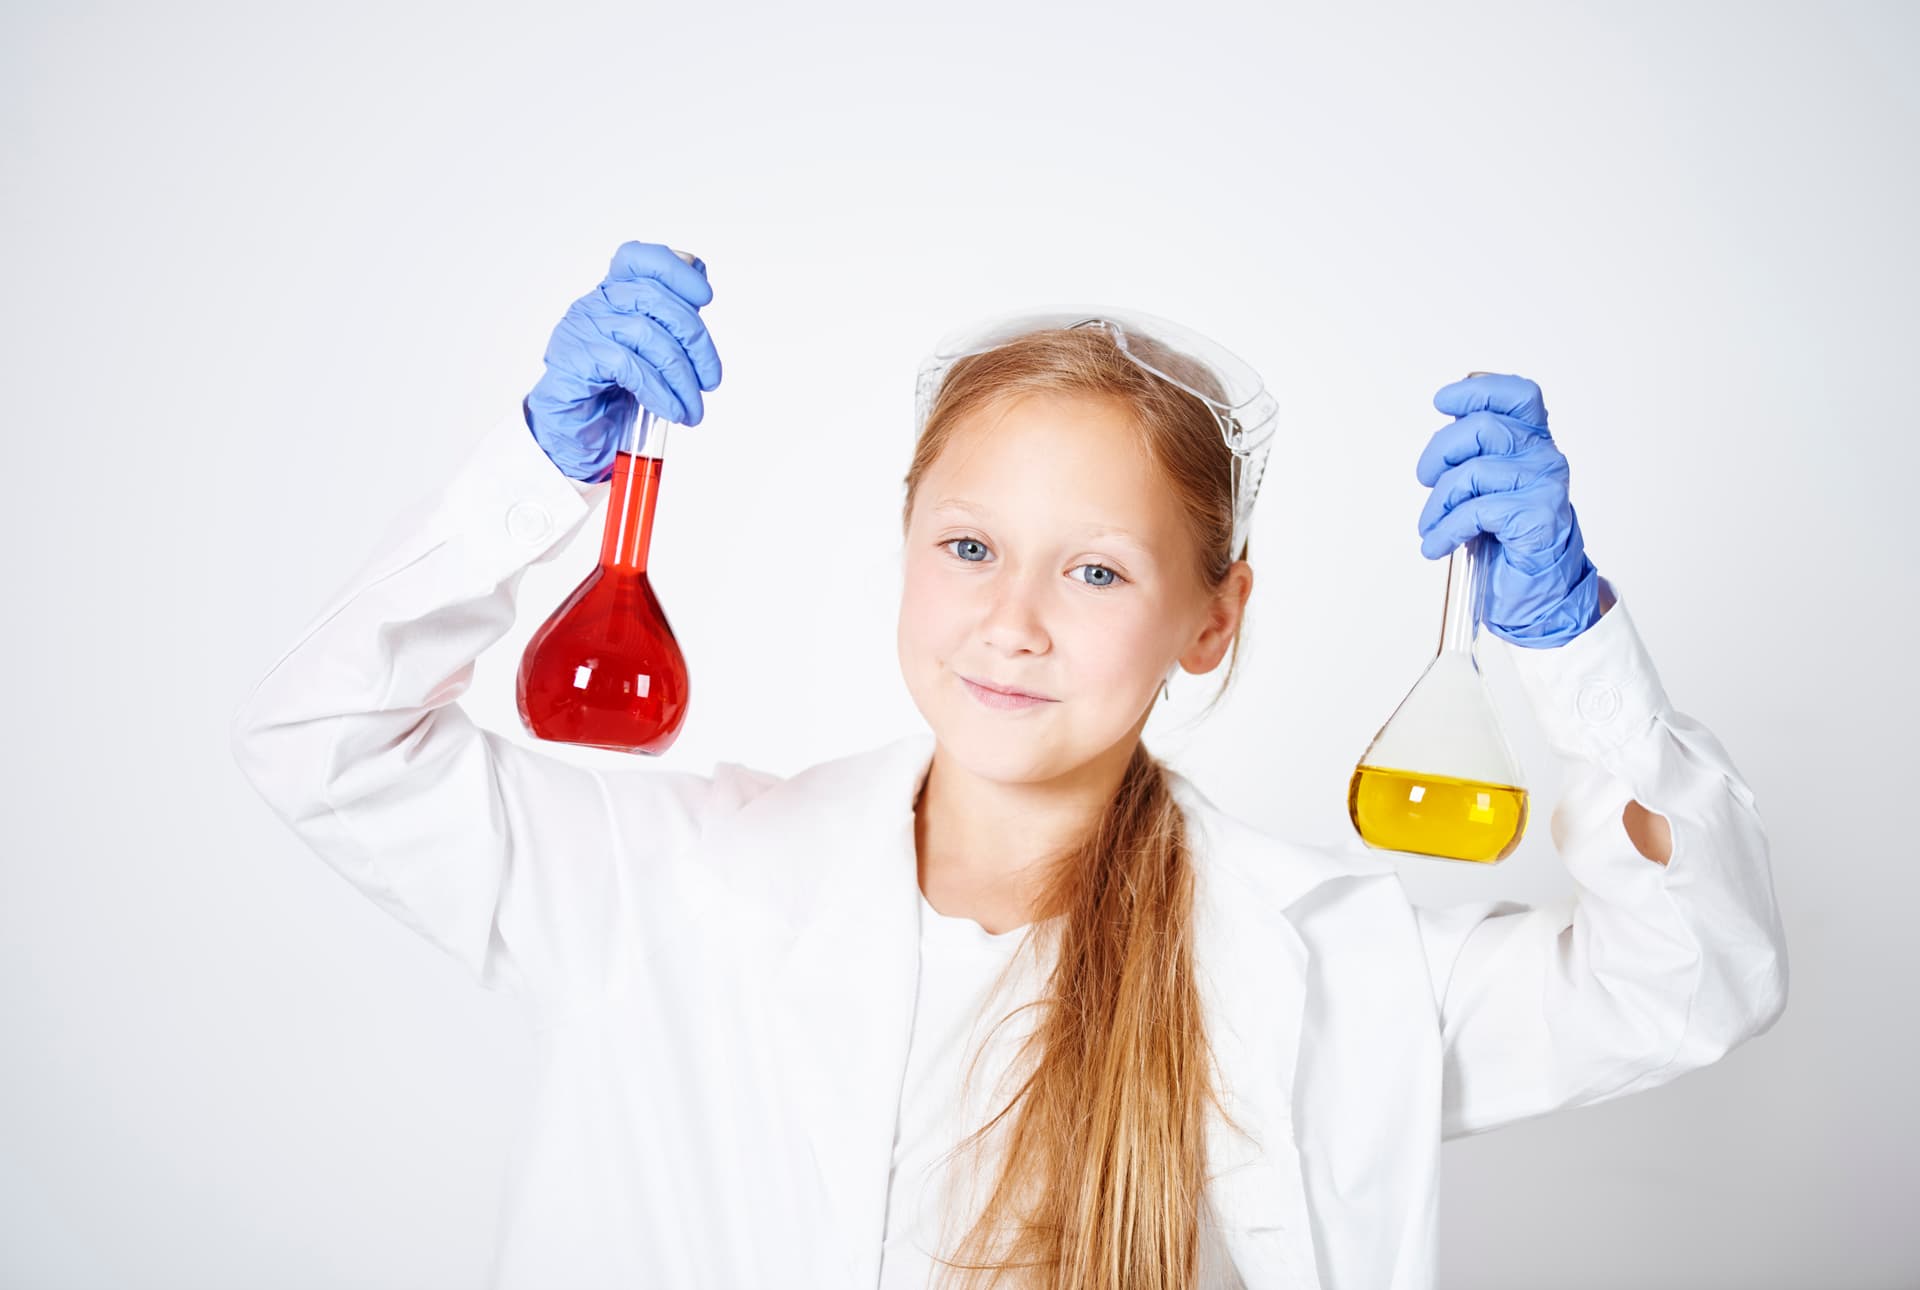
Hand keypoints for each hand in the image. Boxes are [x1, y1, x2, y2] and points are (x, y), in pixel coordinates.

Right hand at [524, 241, 722, 481]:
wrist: (577, 437)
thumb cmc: (615, 394)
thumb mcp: (651, 355)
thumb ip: (670, 321)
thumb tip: (701, 285)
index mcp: (613, 296)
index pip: (637, 258)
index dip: (675, 270)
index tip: (705, 297)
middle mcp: (594, 305)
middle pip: (653, 297)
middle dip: (695, 341)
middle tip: (711, 381)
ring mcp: (581, 330)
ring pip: (645, 334)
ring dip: (681, 378)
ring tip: (692, 409)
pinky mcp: (574, 359)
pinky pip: (628, 366)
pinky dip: (659, 392)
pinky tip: (672, 411)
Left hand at [1414, 372, 1601, 647]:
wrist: (1538, 588)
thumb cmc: (1508, 536)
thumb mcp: (1488, 487)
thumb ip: (1474, 456)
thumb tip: (1441, 443)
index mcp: (1534, 442)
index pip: (1517, 395)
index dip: (1478, 391)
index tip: (1442, 402)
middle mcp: (1545, 457)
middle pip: (1482, 428)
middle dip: (1439, 453)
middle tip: (1425, 479)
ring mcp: (1545, 486)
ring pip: (1473, 472)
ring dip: (1438, 503)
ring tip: (1430, 526)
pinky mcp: (1538, 517)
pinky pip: (1476, 511)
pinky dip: (1445, 530)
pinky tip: (1436, 546)